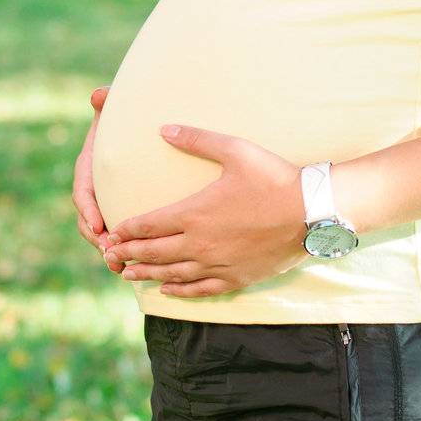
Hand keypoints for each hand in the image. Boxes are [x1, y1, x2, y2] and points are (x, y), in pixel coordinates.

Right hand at [71, 85, 125, 272]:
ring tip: (119, 267)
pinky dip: (124, 252)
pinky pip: (119, 237)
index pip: (83, 191)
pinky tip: (135, 269)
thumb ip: (108, 103)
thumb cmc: (126, 122)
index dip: (87, 209)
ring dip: (109, 252)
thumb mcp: (115, 112)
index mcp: (89, 169)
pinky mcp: (121, 214)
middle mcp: (95, 191)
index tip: (96, 223)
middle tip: (109, 252)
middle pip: (89, 220)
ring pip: (102, 234)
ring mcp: (107, 205)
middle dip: (96, 239)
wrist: (140, 133)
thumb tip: (99, 94)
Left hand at [105, 123, 306, 296]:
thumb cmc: (273, 178)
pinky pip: (200, 290)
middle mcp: (200, 244)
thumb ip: (196, 139)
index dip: (128, 228)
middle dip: (130, 253)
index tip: (112, 231)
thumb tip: (163, 128)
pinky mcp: (235, 277)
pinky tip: (167, 291)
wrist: (310, 212)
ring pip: (172, 275)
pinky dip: (179, 292)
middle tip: (110, 255)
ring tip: (128, 275)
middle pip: (154, 252)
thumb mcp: (234, 150)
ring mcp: (217, 264)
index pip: (150, 224)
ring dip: (147, 275)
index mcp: (194, 213)